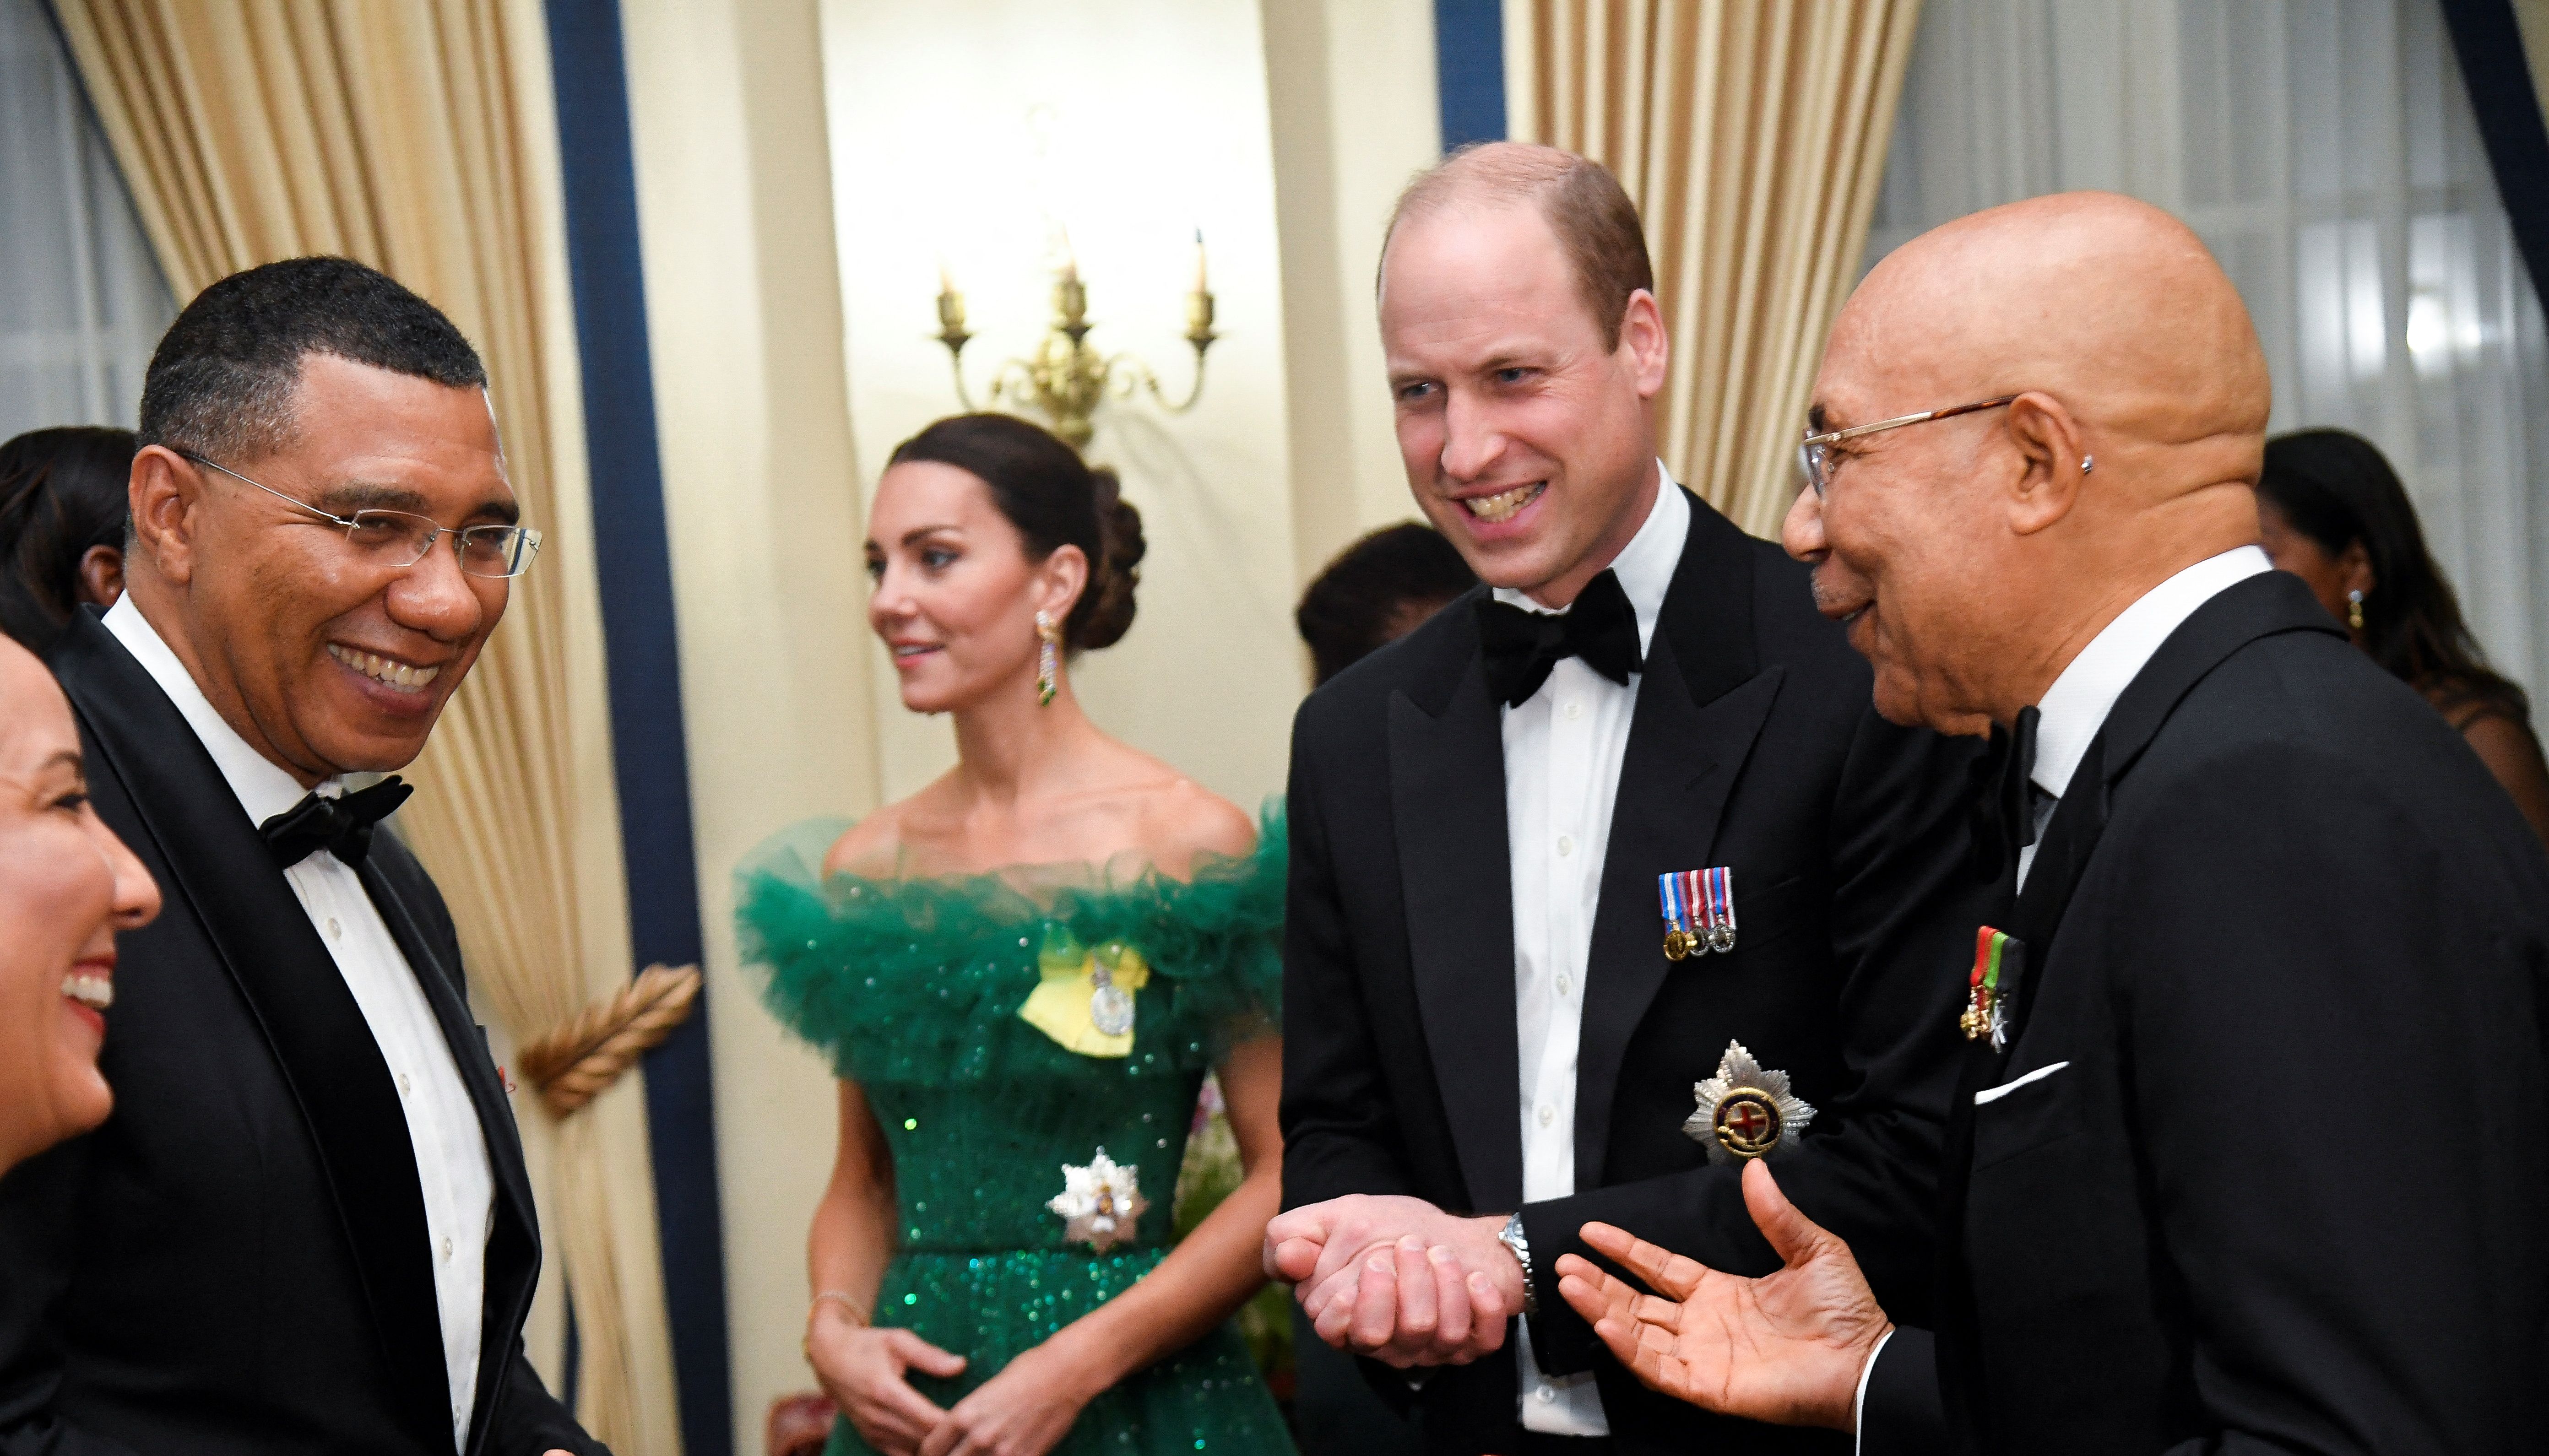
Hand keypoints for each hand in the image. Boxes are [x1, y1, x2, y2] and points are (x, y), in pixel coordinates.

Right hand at [805, 1305, 967, 1454]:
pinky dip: (919, 1452)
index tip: (977, 1418)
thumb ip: (929, 1355)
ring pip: (912, 1451)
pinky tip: (939, 1445)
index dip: (954, 1424)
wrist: (829, 1357)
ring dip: (937, 1448)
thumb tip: (961, 1365)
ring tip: (961, 1439)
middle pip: (923, 1440)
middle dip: (950, 1438)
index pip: (928, 1419)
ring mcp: (872, 1431)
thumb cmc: (867, 1344)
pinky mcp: (870, 1438)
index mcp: (886, 1391)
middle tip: (976, 1431)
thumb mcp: (898, 1340)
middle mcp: (877, 1417)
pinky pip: (899, 1455)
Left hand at [916, 1339, 1097, 1455]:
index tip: (929, 1455)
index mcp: (964, 1415)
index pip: (930, 1449)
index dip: (927, 1455)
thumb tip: (959, 1436)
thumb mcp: (986, 1390)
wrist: (1065, 1374)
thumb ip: (969, 1418)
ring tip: (973, 1455)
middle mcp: (979, 1437)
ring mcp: (1003, 1452)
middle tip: (950, 1455)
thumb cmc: (1027, 1371)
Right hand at [1263, 1195, 1519, 1365]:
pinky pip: (1482, 1339)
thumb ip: (1298, 1234)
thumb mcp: (1339, 1217)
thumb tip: (1285, 1259)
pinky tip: (1475, 1278)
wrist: (1450, 1234)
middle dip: (1398, 1285)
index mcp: (1347, 1319)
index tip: (1371, 1260)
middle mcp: (1387, 1344)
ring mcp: (1431, 1349)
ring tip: (1441, 1251)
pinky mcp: (1474, 1343)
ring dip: (1442, 1282)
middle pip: (1381, 1336)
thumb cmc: (1390, 1230)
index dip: (1350, 1299)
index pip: (1333, 1329)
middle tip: (1409, 1245)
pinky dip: (1482, 1304)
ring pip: (1434, 1334)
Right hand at [1554, 1160, 1890, 1430]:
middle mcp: (1703, 1325)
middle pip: (1636, 1300)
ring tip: (1570, 1286)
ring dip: (1602, 1309)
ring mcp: (1702, 1357)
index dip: (1625, 1250)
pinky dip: (1629, 1349)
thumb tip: (1756, 1170)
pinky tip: (1607, 1324)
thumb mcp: (1811, 1248)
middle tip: (1563, 1263)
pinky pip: (1658, 1369)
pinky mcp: (1708, 1386)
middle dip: (1598, 1282)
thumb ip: (1776, 1214)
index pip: (1659, 1268)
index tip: (1592, 1231)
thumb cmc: (1846, 1312)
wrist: (1863, 1361)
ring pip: (1637, 1333)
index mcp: (1720, 1293)